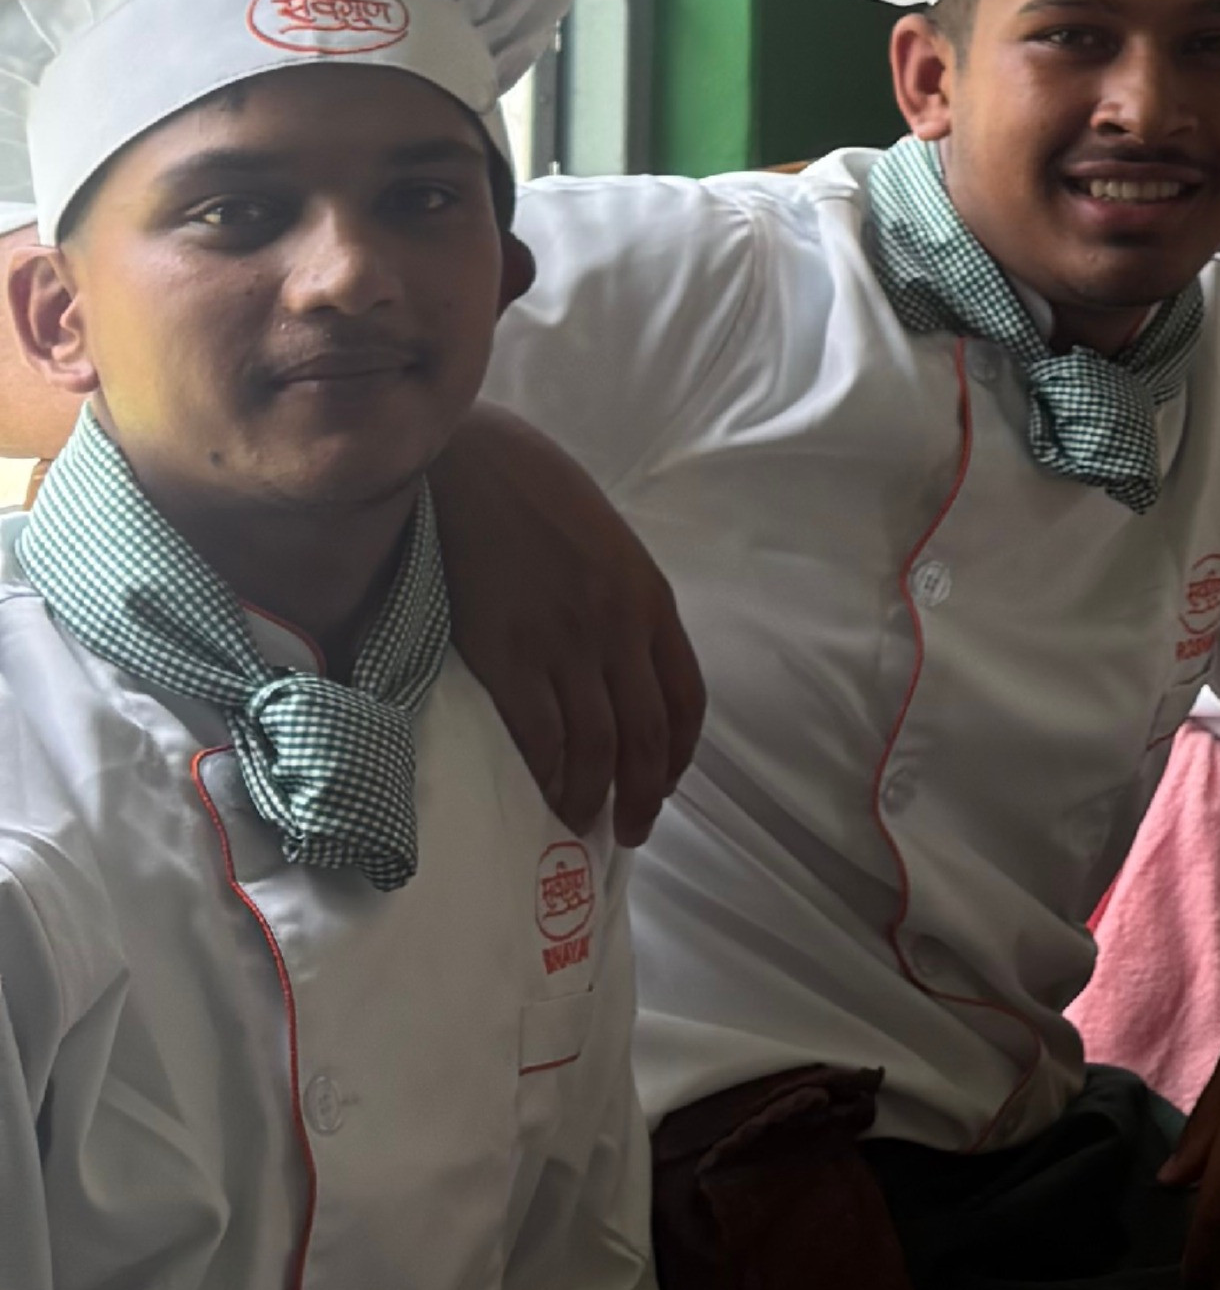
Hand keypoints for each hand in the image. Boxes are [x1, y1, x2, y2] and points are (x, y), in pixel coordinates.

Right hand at [435, 405, 706, 844]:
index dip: (679, 755)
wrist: (463, 458)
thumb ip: (621, 604)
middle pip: (647, 735)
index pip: (686, 700)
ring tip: (584, 823)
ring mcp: (563, 641)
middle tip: (632, 831)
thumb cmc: (531, 492)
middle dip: (644, 794)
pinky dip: (546, 770)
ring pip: (596, 744)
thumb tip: (619, 668)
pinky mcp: (503, 650)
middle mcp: (618, 627)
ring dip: (593, 795)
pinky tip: (542, 789)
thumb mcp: (605, 543)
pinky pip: (537, 731)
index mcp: (650, 600)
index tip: (664, 785)